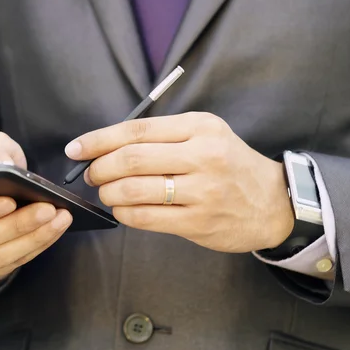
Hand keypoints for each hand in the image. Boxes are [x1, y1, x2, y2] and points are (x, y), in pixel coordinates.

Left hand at [65, 112, 293, 252]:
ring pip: (134, 190)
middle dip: (99, 168)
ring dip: (108, 192)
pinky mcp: (198, 221)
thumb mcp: (205, 135)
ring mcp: (202, 191)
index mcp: (200, 127)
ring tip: (106, 192)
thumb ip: (162, 137)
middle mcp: (202, 155)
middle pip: (131, 159)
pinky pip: (145, 218)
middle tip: (90, 174)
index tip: (76, 149)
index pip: (136, 130)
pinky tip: (121, 210)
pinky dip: (123, 213)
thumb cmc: (229, 165)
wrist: (273, 202)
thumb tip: (106, 146)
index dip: (98, 140)